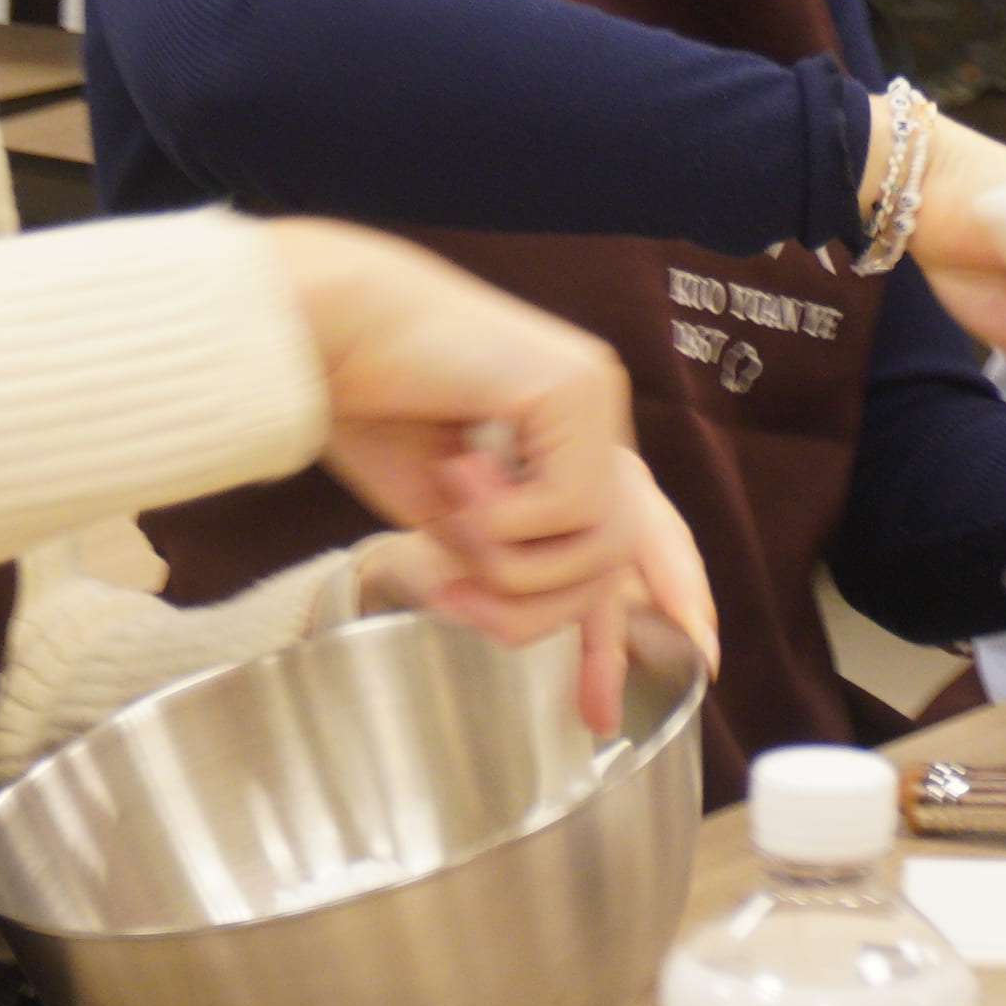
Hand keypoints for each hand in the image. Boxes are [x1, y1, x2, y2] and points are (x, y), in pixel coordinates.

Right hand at [263, 223, 708, 731]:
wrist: (324, 335)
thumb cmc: (368, 409)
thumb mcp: (450, 518)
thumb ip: (505, 560)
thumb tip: (546, 622)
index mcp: (568, 439)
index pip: (642, 531)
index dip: (665, 596)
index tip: (681, 670)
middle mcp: (595, 414)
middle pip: (612, 560)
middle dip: (535, 610)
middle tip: (455, 601)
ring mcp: (593, 395)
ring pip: (600, 546)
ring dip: (512, 564)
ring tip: (450, 508)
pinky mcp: (577, 386)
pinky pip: (571, 508)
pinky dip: (504, 517)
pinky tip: (458, 465)